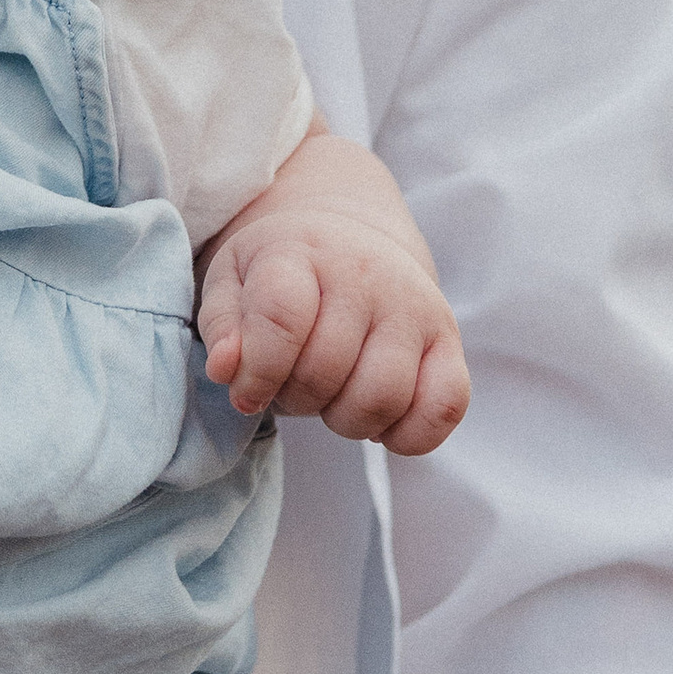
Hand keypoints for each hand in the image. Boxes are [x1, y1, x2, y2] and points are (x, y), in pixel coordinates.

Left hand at [198, 133, 467, 450]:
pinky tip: (379, 422)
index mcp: (301, 251)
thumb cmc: (281, 271)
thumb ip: (223, 326)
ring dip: (345, 421)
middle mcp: (365, 273)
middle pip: (327, 370)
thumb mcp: (232, 282)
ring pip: (383, 397)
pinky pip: (444, 407)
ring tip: (331, 398)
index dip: (259, 373)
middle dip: (297, 399)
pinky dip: (408, 435)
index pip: (282, 320)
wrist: (348, 238)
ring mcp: (415, 306)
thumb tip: (226, 370)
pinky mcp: (449, 340)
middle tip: (291, 386)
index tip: (247, 395)